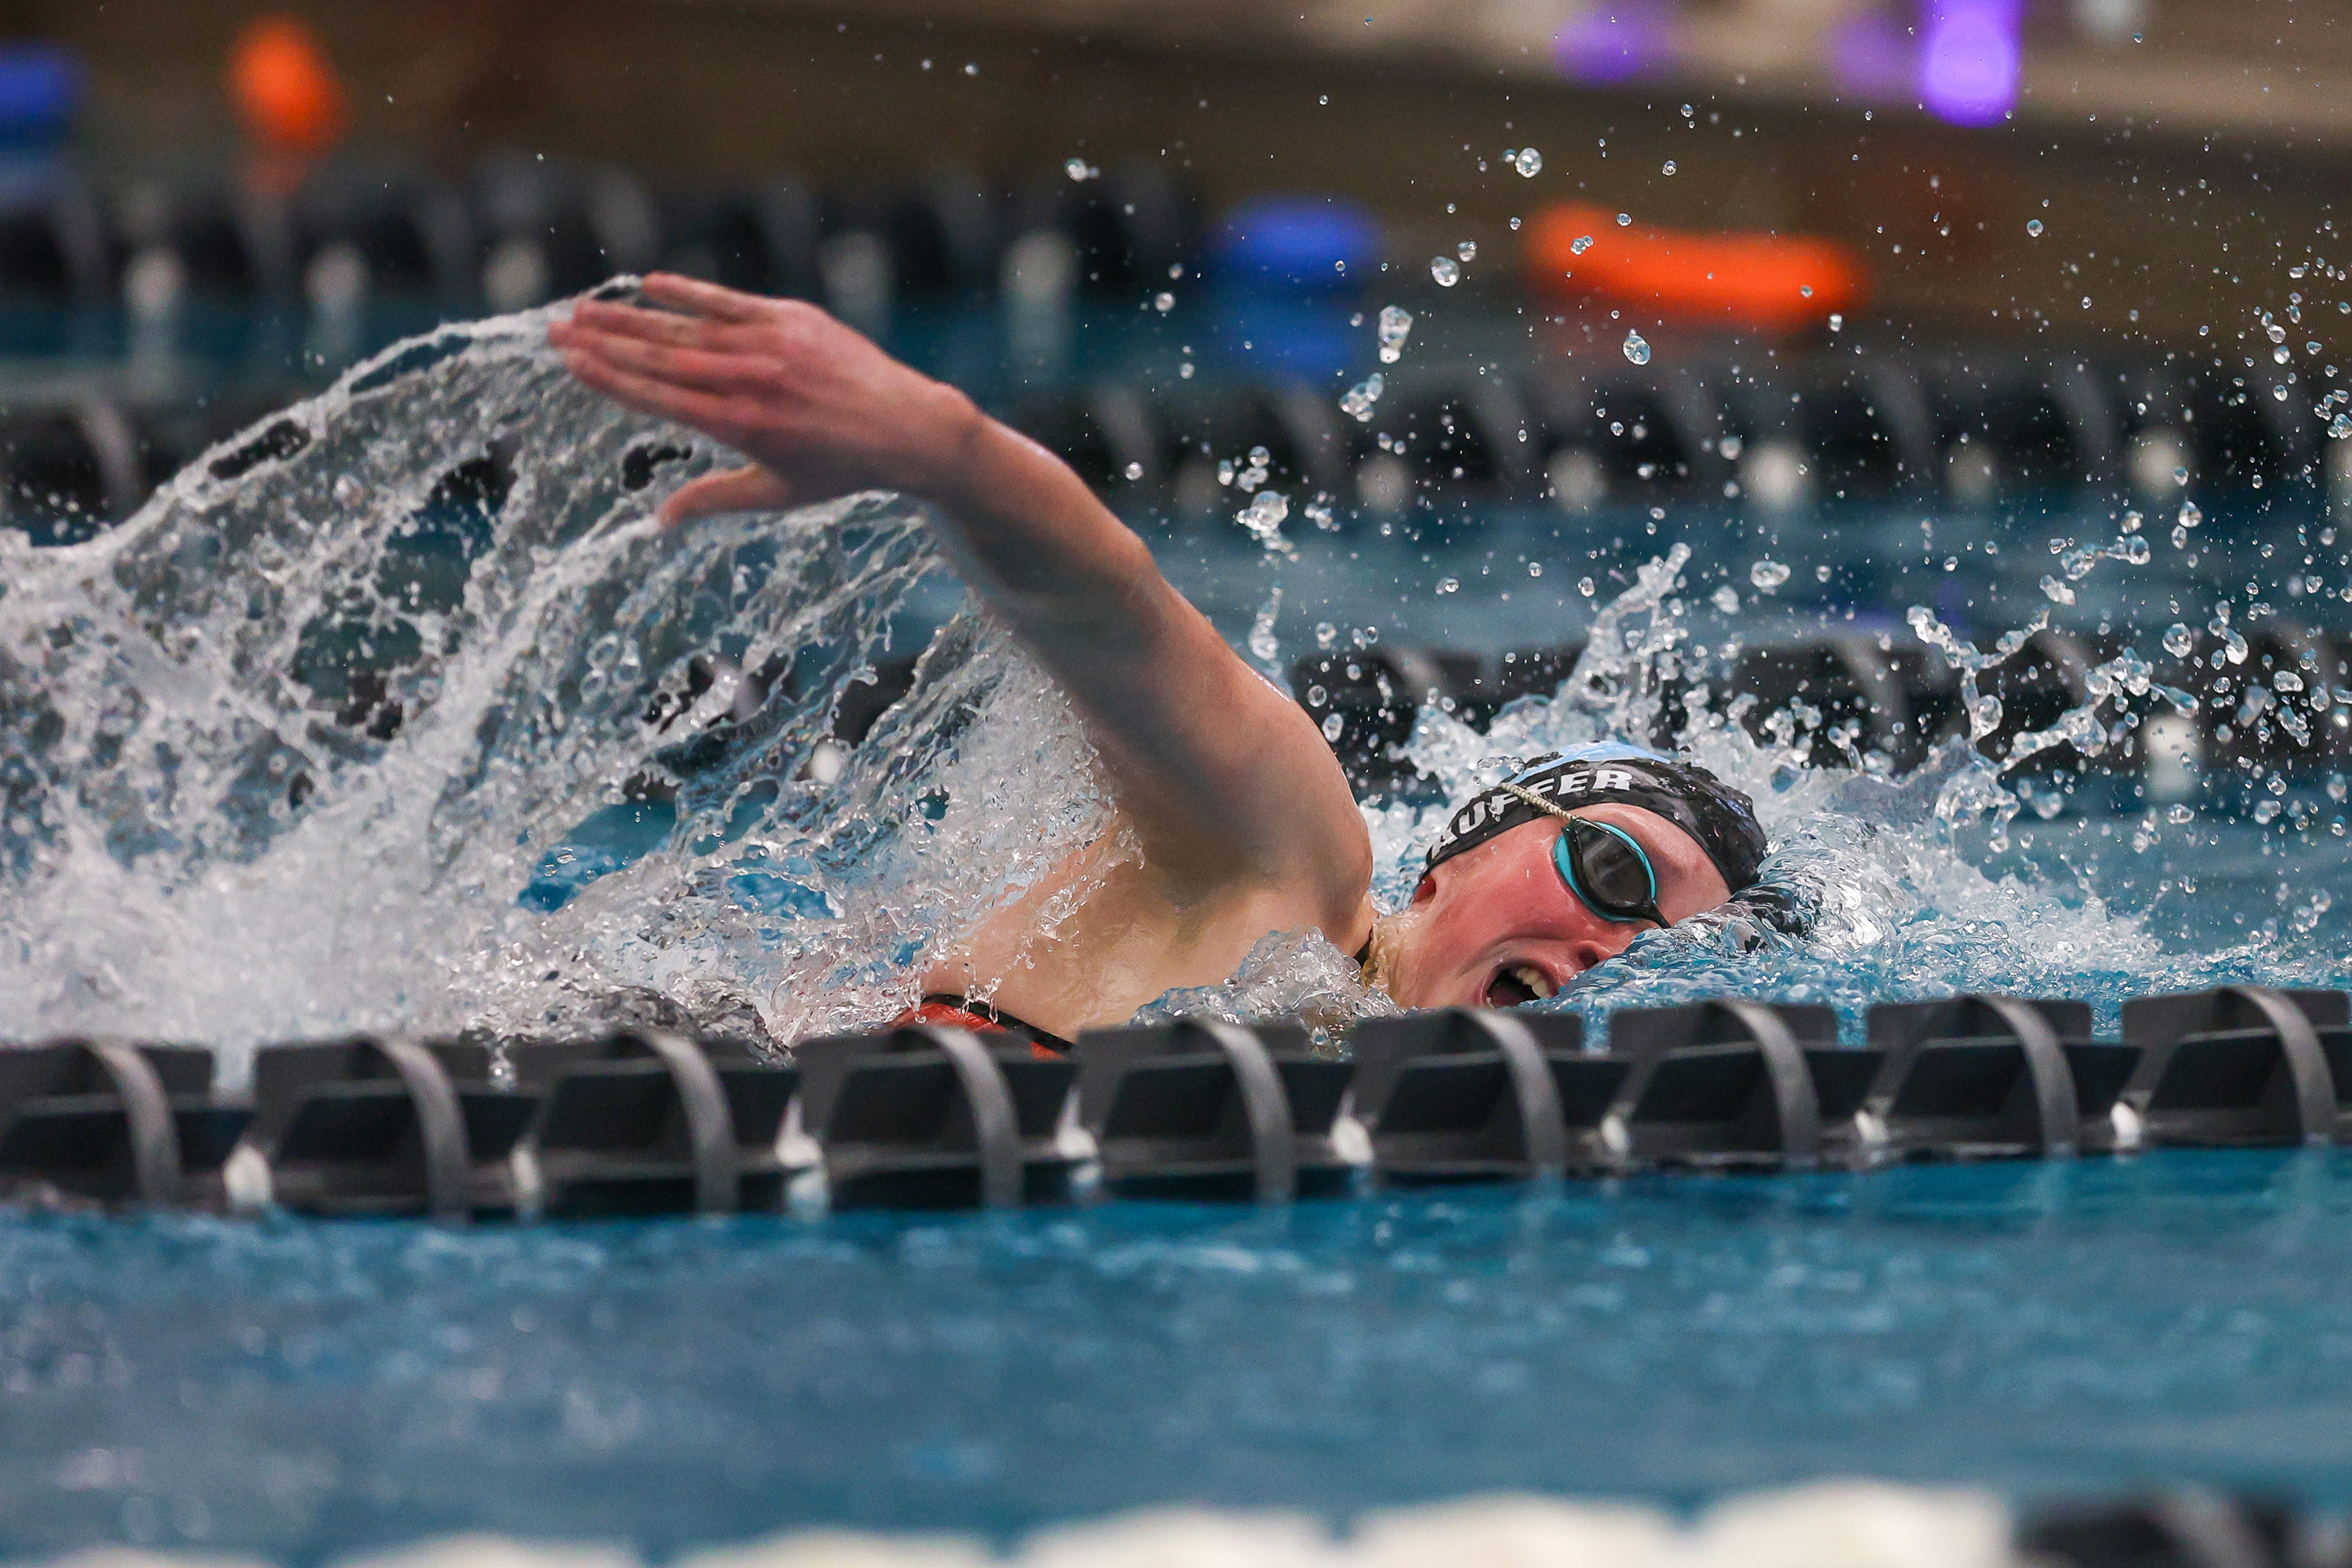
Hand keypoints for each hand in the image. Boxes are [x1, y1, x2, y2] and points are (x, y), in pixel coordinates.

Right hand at [548, 273, 980, 525]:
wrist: (906, 428)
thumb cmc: (839, 468)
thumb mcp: (778, 493)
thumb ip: (715, 499)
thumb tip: (659, 521)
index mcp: (738, 426)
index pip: (657, 396)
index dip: (607, 377)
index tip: (568, 362)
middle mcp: (748, 381)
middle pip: (658, 355)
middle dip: (602, 342)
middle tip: (555, 329)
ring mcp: (769, 345)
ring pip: (685, 325)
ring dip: (630, 316)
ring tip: (584, 308)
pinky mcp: (791, 318)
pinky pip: (729, 300)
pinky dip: (688, 291)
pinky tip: (648, 284)